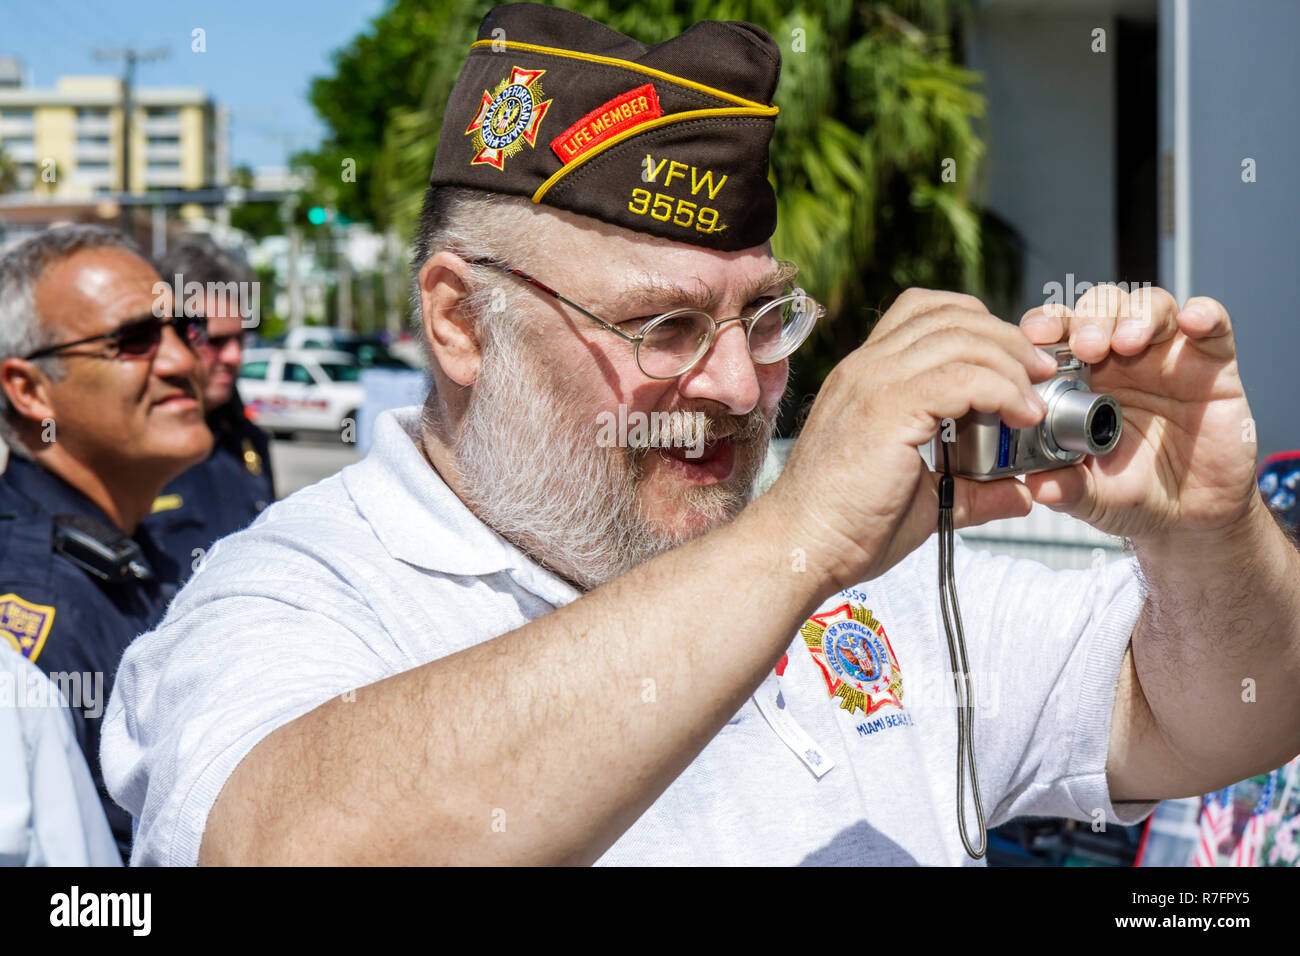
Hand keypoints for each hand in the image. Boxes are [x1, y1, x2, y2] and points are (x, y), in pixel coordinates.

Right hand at [764, 288, 1055, 589]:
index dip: (978, 324)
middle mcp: (866, 367)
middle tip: (1040, 374)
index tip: (1015, 363)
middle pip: (950, 314)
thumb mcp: (923, 500)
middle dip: (1007, 338)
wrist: (802, 547)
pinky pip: (962, 377)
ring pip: (960, 337)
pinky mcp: (887, 408)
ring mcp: (873, 381)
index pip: (924, 311)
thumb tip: (1020, 493)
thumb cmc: (846, 527)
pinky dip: (1002, 390)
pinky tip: (1019, 415)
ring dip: (1011, 362)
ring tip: (1034, 398)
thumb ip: (973, 489)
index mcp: (866, 376)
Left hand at [1018, 285, 1261, 541]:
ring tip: (1127, 342)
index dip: (1044, 325)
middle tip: (1087, 347)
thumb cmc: (1129, 494)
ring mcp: (1166, 356)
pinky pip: (1213, 323)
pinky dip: (1204, 313)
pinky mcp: (1213, 363)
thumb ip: (1066, 488)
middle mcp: (1118, 358)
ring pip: (1150, 305)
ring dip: (1135, 314)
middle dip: (1089, 318)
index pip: (1055, 333)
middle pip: (1099, 308)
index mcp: (1078, 379)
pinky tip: (1192, 321)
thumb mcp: (1091, 497)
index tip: (1035, 335)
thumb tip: (1037, 487)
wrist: (1189, 515)